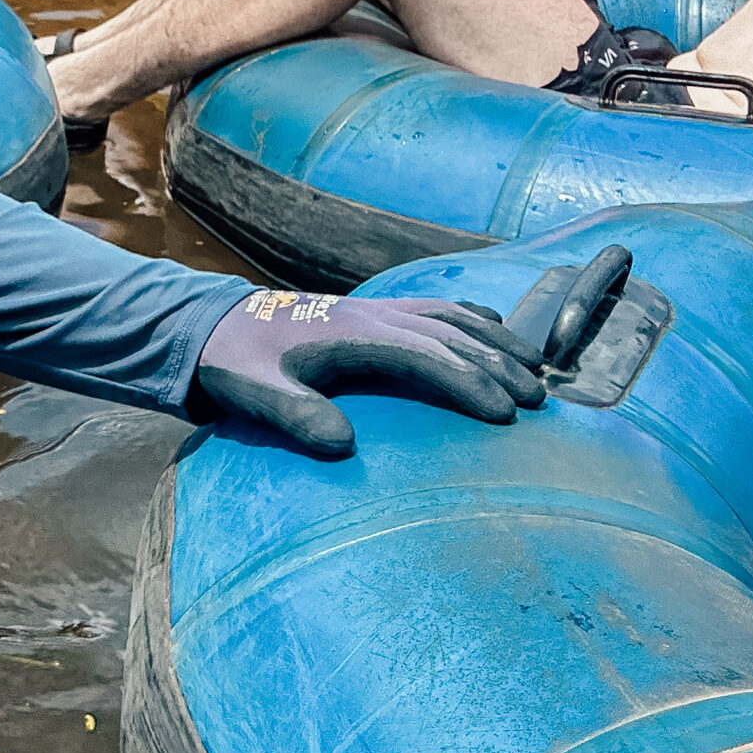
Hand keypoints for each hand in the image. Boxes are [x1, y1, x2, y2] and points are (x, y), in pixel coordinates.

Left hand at [197, 288, 546, 457]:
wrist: (213, 324)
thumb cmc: (235, 363)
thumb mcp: (256, 393)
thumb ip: (296, 417)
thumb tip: (343, 446)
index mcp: (355, 334)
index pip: (429, 356)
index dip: (469, 382)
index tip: (505, 413)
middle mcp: (374, 314)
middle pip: (453, 334)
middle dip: (499, 363)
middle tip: (539, 399)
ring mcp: (375, 308)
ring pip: (451, 315)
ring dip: (495, 337)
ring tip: (536, 365)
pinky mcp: (371, 310)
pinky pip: (433, 307)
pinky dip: (469, 315)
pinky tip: (492, 325)